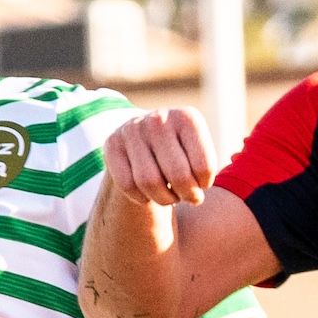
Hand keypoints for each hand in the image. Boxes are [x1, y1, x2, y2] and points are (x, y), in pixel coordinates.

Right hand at [102, 108, 218, 206]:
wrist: (145, 141)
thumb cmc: (181, 153)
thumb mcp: (199, 151)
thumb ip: (205, 169)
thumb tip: (195, 196)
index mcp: (187, 118)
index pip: (203, 167)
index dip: (204, 185)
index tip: (202, 184)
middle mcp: (159, 118)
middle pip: (178, 176)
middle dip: (187, 195)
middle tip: (189, 198)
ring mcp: (133, 129)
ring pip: (150, 182)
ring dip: (164, 199)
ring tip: (171, 198)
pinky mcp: (112, 144)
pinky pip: (127, 184)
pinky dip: (141, 198)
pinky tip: (148, 195)